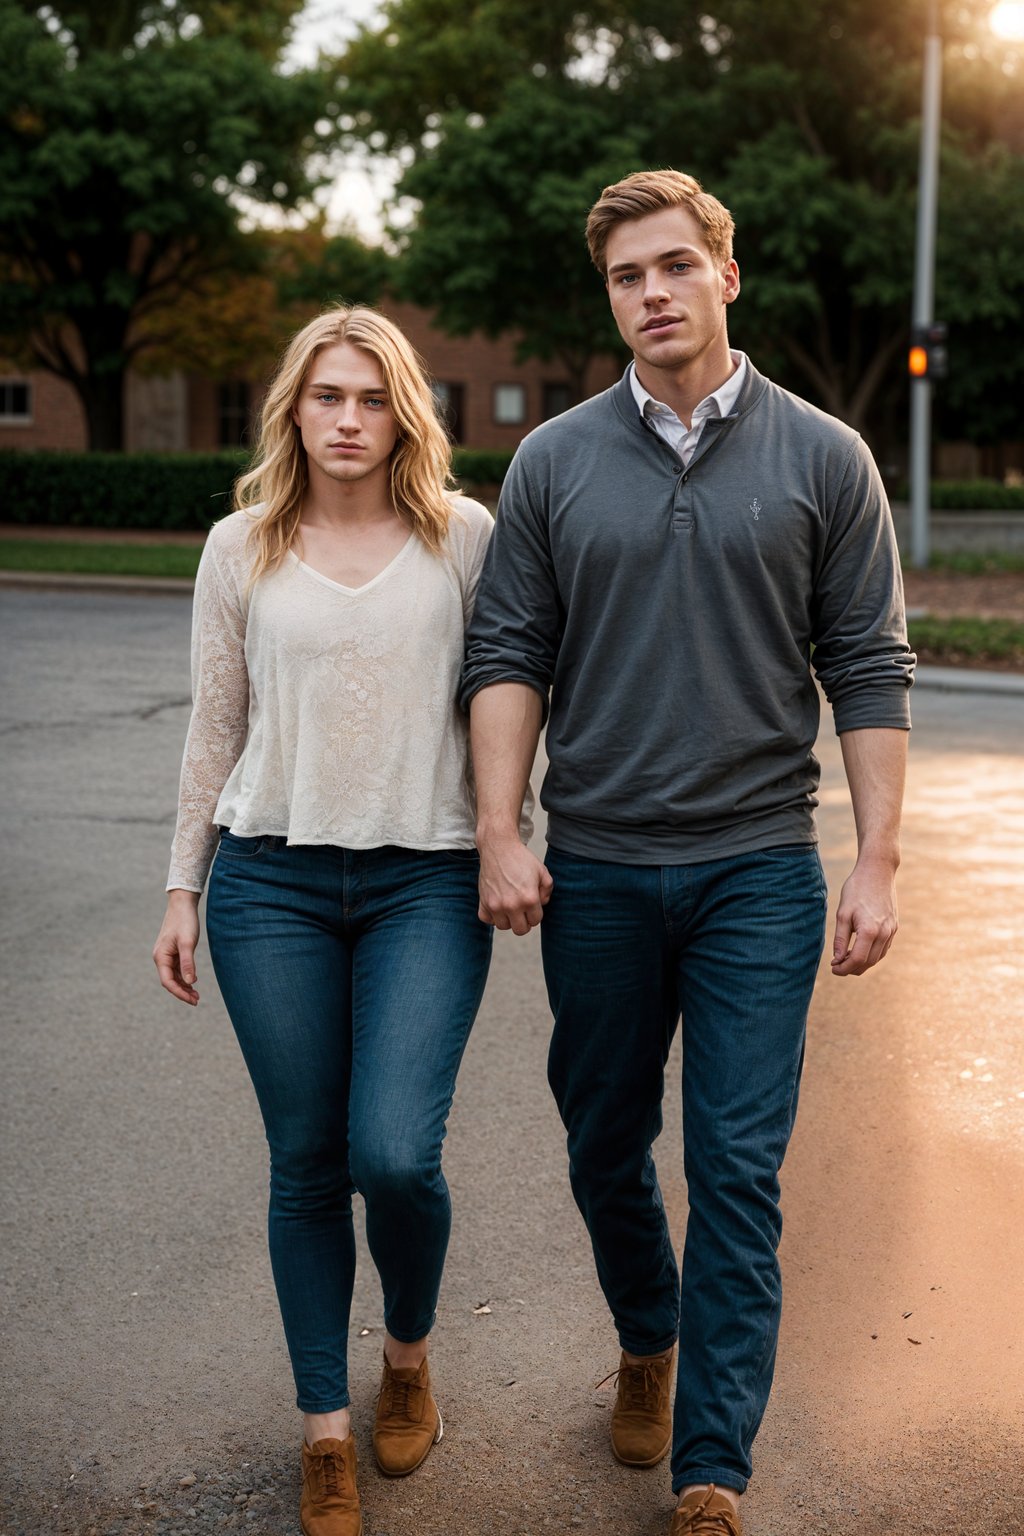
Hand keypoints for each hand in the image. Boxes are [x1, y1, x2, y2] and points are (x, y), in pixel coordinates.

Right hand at [153, 891, 200, 1003]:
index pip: (168, 981)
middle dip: (182, 992)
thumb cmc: (184, 921)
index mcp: (161, 957)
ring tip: (196, 995)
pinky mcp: (173, 951)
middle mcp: (161, 957)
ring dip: (184, 986)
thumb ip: (188, 963)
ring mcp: (166, 955)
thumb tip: (190, 982)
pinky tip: (193, 981)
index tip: (193, 1000)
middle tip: (197, 1000)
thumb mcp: (187, 943)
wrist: (183, 904)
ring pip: (173, 976)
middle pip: (170, 981)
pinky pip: (176, 969)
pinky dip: (184, 976)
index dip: (179, 993)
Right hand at [477, 835, 552, 935]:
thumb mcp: (542, 871)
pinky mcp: (483, 901)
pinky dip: (492, 916)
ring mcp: (495, 905)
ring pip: (503, 926)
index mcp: (529, 899)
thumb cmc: (521, 858)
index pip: (535, 921)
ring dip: (508, 919)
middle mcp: (512, 905)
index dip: (535, 913)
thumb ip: (547, 891)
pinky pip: (487, 919)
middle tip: (522, 910)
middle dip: (524, 921)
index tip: (532, 904)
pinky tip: (497, 906)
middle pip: (520, 930)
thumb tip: (541, 904)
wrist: (499, 847)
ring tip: (510, 906)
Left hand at [830, 858, 897, 976]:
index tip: (833, 968)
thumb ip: (840, 939)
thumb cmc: (856, 890)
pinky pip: (884, 949)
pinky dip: (872, 954)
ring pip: (877, 958)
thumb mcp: (842, 914)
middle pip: (868, 962)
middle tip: (837, 965)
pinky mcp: (894, 927)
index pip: (857, 960)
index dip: (844, 968)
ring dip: (862, 963)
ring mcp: (892, 931)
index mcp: (870, 931)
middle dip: (852, 968)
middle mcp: (884, 934)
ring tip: (846, 958)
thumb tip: (837, 959)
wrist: (878, 872)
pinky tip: (859, 950)